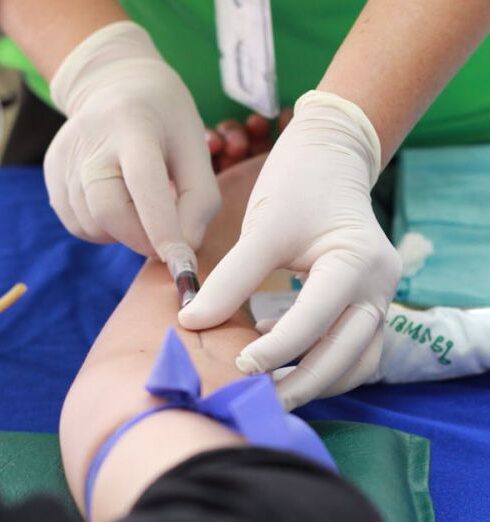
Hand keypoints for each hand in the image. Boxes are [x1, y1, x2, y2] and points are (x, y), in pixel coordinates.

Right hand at [44, 22, 219, 257]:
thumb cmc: (167, 122)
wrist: (117, 86)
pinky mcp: (51, 173)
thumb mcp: (196, 150)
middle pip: (109, 211)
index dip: (163, 228)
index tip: (182, 262)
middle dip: (143, 240)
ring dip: (125, 234)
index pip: (144, 183)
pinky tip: (119, 205)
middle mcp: (91, 139)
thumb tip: (184, 248)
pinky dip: (105, 230)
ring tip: (141, 207)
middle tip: (166, 241)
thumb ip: (200, 200)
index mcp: (134, 125)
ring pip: (92, 225)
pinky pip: (78, 224)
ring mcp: (65, 157)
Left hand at [180, 90, 401, 409]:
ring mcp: (380, 297)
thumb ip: (231, 278)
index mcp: (359, 263)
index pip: (316, 320)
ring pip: (356, 361)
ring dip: (317, 380)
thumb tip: (192, 321)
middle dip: (302, 383)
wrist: (330, 157)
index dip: (275, 350)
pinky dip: (323, 362)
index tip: (236, 367)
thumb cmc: (298, 183)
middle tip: (257, 399)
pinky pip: (353, 348)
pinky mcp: (368, 301)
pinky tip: (285, 356)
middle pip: (346, 355)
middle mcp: (380, 287)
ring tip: (272, 388)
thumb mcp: (264, 228)